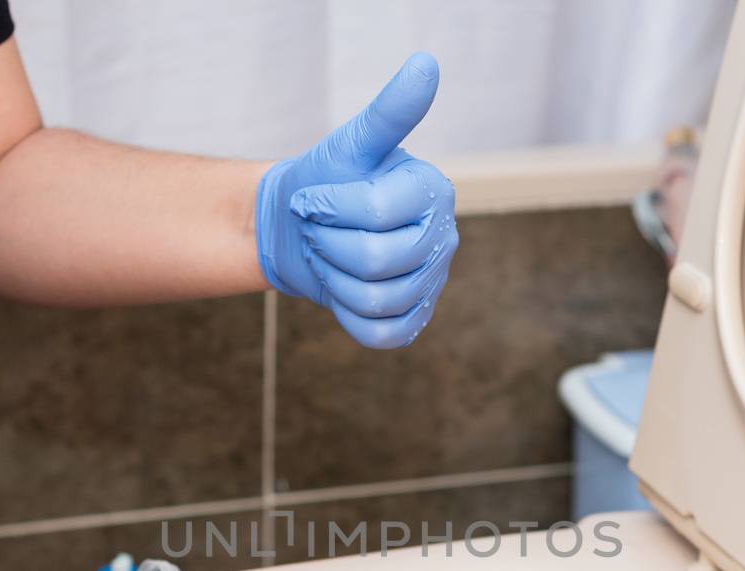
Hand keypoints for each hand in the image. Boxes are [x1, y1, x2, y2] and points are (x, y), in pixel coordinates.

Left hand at [256, 52, 457, 348]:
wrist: (301, 229)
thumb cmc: (326, 180)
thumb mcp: (352, 143)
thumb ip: (389, 111)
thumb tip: (426, 64)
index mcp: (433, 191)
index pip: (375, 212)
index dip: (329, 208)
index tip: (312, 197)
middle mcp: (443, 237)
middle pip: (374, 260)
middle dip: (328, 244)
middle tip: (319, 229)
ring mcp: (432, 283)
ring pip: (374, 299)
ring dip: (334, 279)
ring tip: (330, 255)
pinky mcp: (414, 318)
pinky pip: (381, 333)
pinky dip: (350, 315)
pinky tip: (343, 289)